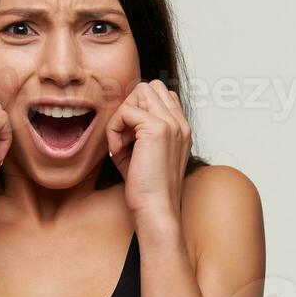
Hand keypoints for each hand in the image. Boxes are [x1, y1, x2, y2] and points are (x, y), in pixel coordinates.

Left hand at [105, 80, 191, 218]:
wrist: (155, 210)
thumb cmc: (146, 189)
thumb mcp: (140, 154)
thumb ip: (134, 131)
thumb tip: (118, 117)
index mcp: (181, 129)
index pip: (161, 94)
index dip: (138, 109)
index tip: (128, 137)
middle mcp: (180, 123)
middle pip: (150, 87)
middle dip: (130, 106)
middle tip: (123, 136)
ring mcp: (171, 123)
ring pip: (140, 91)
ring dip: (123, 114)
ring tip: (121, 143)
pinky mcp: (157, 129)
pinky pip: (126, 111)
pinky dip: (115, 129)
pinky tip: (117, 151)